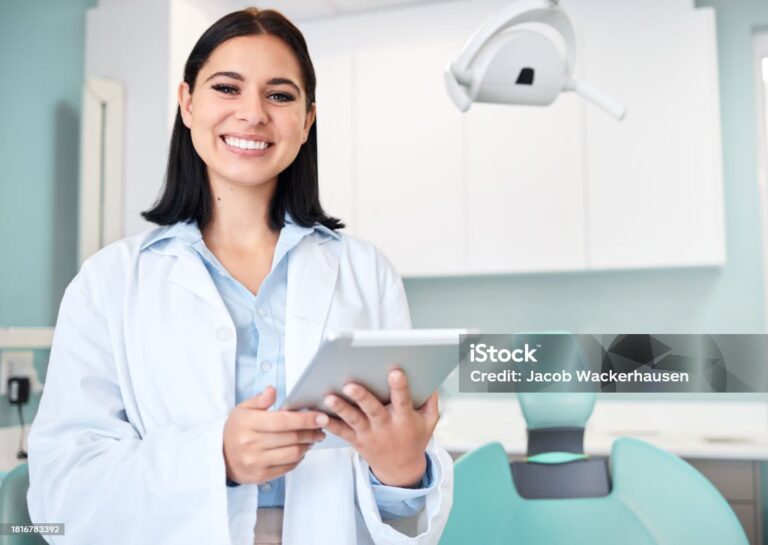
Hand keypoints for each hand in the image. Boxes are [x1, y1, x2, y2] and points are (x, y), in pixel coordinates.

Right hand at [223, 386, 327, 483]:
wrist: (219, 456)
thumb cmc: (235, 430)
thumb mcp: (242, 409)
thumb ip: (260, 400)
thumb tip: (273, 390)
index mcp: (248, 423)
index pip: (282, 420)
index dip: (305, 419)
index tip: (321, 417)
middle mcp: (251, 443)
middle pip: (291, 437)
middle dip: (312, 431)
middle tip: (321, 427)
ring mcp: (256, 461)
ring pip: (293, 453)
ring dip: (308, 445)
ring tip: (313, 438)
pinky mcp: (261, 475)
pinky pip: (288, 466)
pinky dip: (299, 457)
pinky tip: (301, 449)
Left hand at [323, 369, 439, 486]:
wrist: (401, 469)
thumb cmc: (415, 437)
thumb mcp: (429, 420)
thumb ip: (430, 399)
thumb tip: (430, 375)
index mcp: (405, 420)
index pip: (403, 401)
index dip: (400, 387)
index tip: (395, 372)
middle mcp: (386, 427)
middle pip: (373, 410)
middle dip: (362, 397)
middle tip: (351, 385)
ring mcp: (370, 435)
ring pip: (354, 420)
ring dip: (341, 409)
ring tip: (329, 398)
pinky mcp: (357, 441)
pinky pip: (342, 432)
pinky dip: (331, 425)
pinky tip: (320, 415)